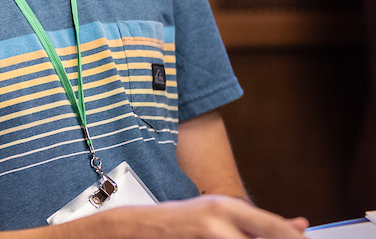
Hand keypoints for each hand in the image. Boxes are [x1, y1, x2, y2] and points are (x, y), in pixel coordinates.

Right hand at [99, 196, 307, 238]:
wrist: (142, 228)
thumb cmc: (182, 221)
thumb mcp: (222, 214)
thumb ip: (259, 222)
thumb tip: (301, 225)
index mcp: (228, 207)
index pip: (276, 229)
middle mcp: (219, 220)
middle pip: (267, 235)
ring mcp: (208, 234)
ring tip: (239, 237)